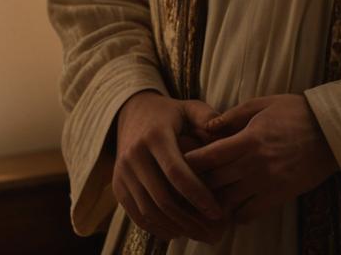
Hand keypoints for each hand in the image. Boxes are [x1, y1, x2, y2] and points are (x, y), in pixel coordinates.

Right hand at [112, 90, 227, 241]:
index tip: (217, 210)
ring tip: (198, 233)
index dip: (197, 194)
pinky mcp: (118, 186)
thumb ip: (207, 116)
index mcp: (155, 135)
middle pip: (162, 197)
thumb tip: (222, 132)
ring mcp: (123, 172)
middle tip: (213, 231)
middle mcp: (134, 154)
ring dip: (175, 227)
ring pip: (149, 211)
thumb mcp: (189, 107)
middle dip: (189, 218)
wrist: (132, 113)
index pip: (176, 172)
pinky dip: (157, 228)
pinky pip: (137, 215)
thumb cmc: (169, 113)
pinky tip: (177, 231)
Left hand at [184, 93, 338, 224]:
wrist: (330, 132)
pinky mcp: (278, 197)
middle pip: (215, 181)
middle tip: (182, 182)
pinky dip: (235, 213)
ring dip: (213, 201)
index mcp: (249, 139)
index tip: (178, 161)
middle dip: (196, 182)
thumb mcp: (262, 104)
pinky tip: (229, 206)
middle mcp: (255, 165)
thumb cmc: (295, 112)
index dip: (191, 161)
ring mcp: (267, 184)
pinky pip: (248, 213)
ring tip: (201, 198)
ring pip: (228, 202)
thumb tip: (208, 125)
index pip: (210, 156)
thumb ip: (233, 115)